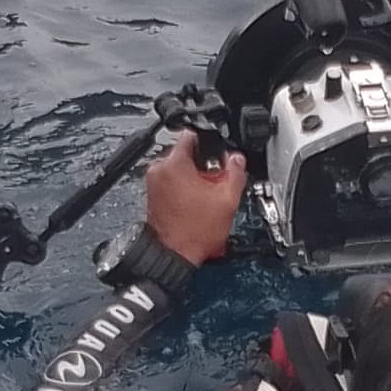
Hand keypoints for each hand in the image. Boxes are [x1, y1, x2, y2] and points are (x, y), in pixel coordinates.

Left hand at [146, 131, 247, 266]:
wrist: (173, 255)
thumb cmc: (193, 232)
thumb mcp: (227, 199)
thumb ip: (235, 172)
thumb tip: (237, 160)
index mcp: (175, 163)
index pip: (191, 135)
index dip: (209, 142)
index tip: (217, 153)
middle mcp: (159, 170)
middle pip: (185, 154)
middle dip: (202, 165)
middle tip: (215, 182)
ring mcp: (153, 184)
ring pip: (178, 170)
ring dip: (193, 178)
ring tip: (205, 197)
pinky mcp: (153, 196)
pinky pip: (171, 184)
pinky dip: (183, 189)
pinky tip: (195, 205)